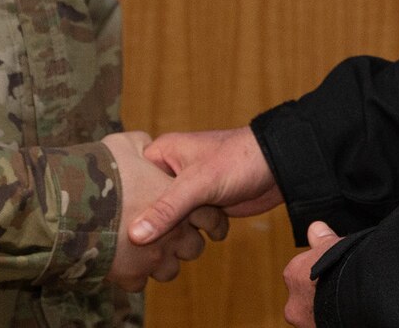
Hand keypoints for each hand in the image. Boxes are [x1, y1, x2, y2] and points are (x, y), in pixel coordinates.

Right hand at [130, 126, 282, 244]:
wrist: (281, 168)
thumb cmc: (239, 160)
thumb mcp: (199, 183)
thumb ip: (167, 209)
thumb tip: (134, 235)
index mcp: (160, 153)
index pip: (129, 181)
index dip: (125, 205)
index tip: (118, 229)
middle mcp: (170, 171)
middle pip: (147, 206)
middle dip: (153, 225)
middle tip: (150, 245)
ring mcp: (187, 191)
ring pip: (168, 221)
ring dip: (177, 233)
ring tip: (185, 234)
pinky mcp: (202, 207)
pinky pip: (187, 227)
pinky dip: (193, 236)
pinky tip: (200, 237)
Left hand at [283, 221, 339, 326]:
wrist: (356, 297)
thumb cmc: (343, 268)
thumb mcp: (333, 246)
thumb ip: (322, 238)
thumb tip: (315, 227)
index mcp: (292, 275)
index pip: (300, 273)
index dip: (318, 272)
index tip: (332, 273)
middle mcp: (293, 303)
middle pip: (305, 298)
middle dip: (318, 296)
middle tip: (338, 290)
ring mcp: (304, 323)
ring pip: (313, 316)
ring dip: (325, 311)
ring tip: (345, 304)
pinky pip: (324, 324)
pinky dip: (333, 321)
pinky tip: (345, 315)